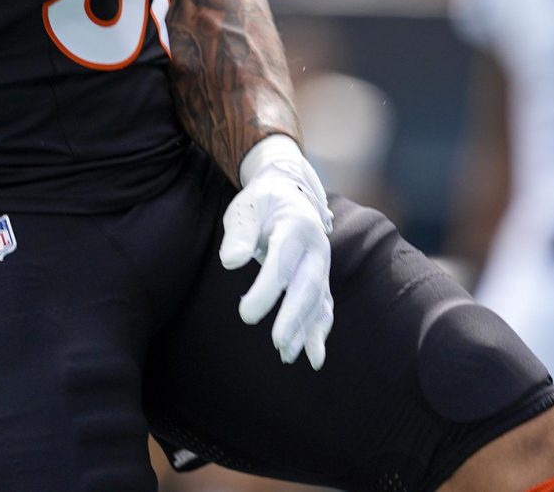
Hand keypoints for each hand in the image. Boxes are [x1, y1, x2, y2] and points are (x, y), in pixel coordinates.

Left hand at [218, 135, 335, 368]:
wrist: (289, 193)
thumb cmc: (261, 203)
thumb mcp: (245, 208)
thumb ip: (239, 234)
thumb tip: (230, 262)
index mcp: (297, 225)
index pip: (282, 262)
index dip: (266, 290)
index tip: (246, 315)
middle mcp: (316, 247)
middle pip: (307, 285)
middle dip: (294, 316)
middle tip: (278, 343)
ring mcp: (321, 265)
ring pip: (316, 301)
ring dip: (304, 329)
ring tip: (287, 354)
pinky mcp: (320, 280)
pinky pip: (323, 308)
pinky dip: (319, 332)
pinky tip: (314, 358)